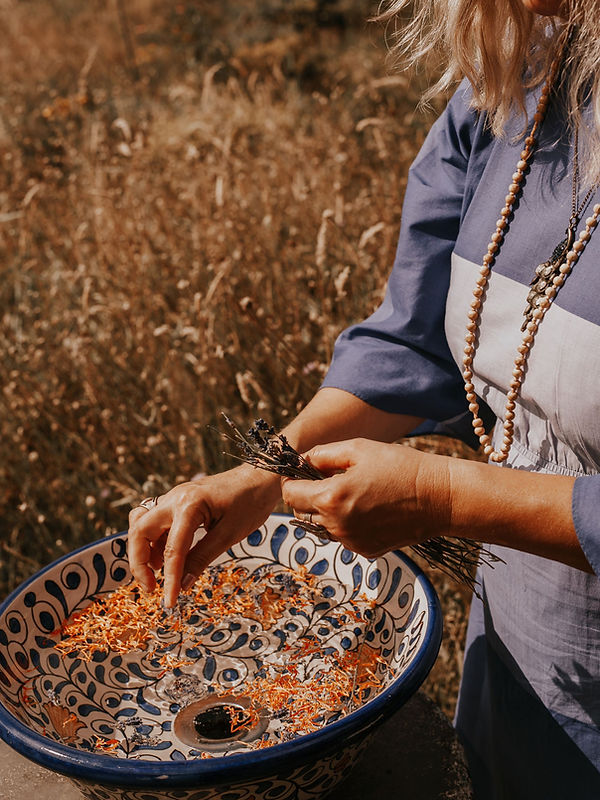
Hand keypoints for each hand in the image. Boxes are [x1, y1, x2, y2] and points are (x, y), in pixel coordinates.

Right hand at [128, 465, 279, 607]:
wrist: (260, 476)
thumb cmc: (250, 502)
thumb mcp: (229, 534)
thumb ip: (202, 558)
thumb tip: (183, 585)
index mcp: (189, 505)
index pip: (172, 550)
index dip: (169, 579)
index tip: (169, 602)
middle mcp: (175, 498)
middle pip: (139, 530)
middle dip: (139, 562)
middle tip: (151, 587)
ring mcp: (174, 497)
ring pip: (142, 523)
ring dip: (144, 549)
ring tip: (161, 571)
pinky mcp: (178, 500)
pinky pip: (156, 521)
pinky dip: (156, 541)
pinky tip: (170, 556)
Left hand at [281, 438, 450, 556]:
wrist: (438, 497)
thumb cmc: (400, 467)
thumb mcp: (358, 449)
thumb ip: (322, 454)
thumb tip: (302, 461)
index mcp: (330, 499)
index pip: (290, 494)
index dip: (291, 479)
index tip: (299, 471)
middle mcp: (336, 526)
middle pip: (301, 513)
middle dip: (306, 495)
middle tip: (325, 479)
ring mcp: (351, 542)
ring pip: (321, 526)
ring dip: (325, 510)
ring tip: (351, 491)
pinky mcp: (366, 550)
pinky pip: (343, 536)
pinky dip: (345, 522)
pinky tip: (367, 507)